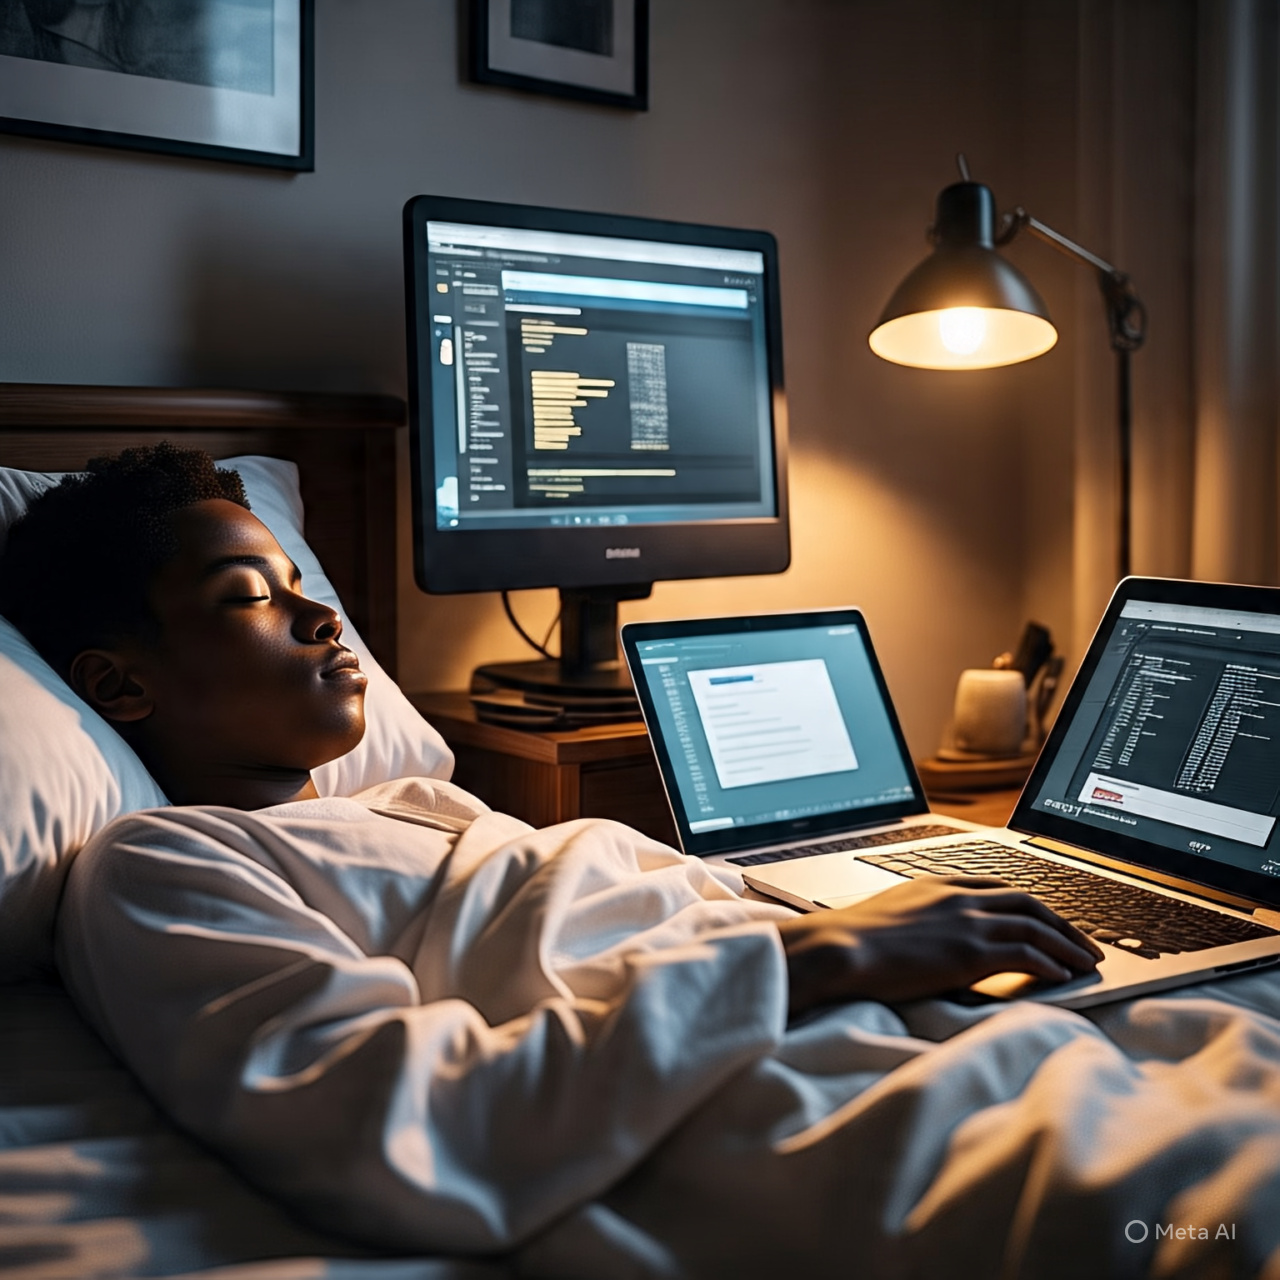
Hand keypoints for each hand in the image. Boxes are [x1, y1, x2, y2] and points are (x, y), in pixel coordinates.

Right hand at [776, 876, 1103, 1015]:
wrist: (838, 947)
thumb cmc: (853, 938)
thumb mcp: (892, 913)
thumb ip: (921, 916)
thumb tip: (931, 937)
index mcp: (940, 884)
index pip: (1000, 887)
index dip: (1032, 904)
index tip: (1049, 918)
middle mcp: (959, 897)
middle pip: (1028, 901)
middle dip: (1062, 922)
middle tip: (1084, 942)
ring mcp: (967, 922)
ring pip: (1035, 926)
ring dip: (1067, 945)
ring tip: (1086, 963)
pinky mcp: (970, 952)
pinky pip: (1025, 953)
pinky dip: (1049, 963)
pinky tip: (1061, 976)